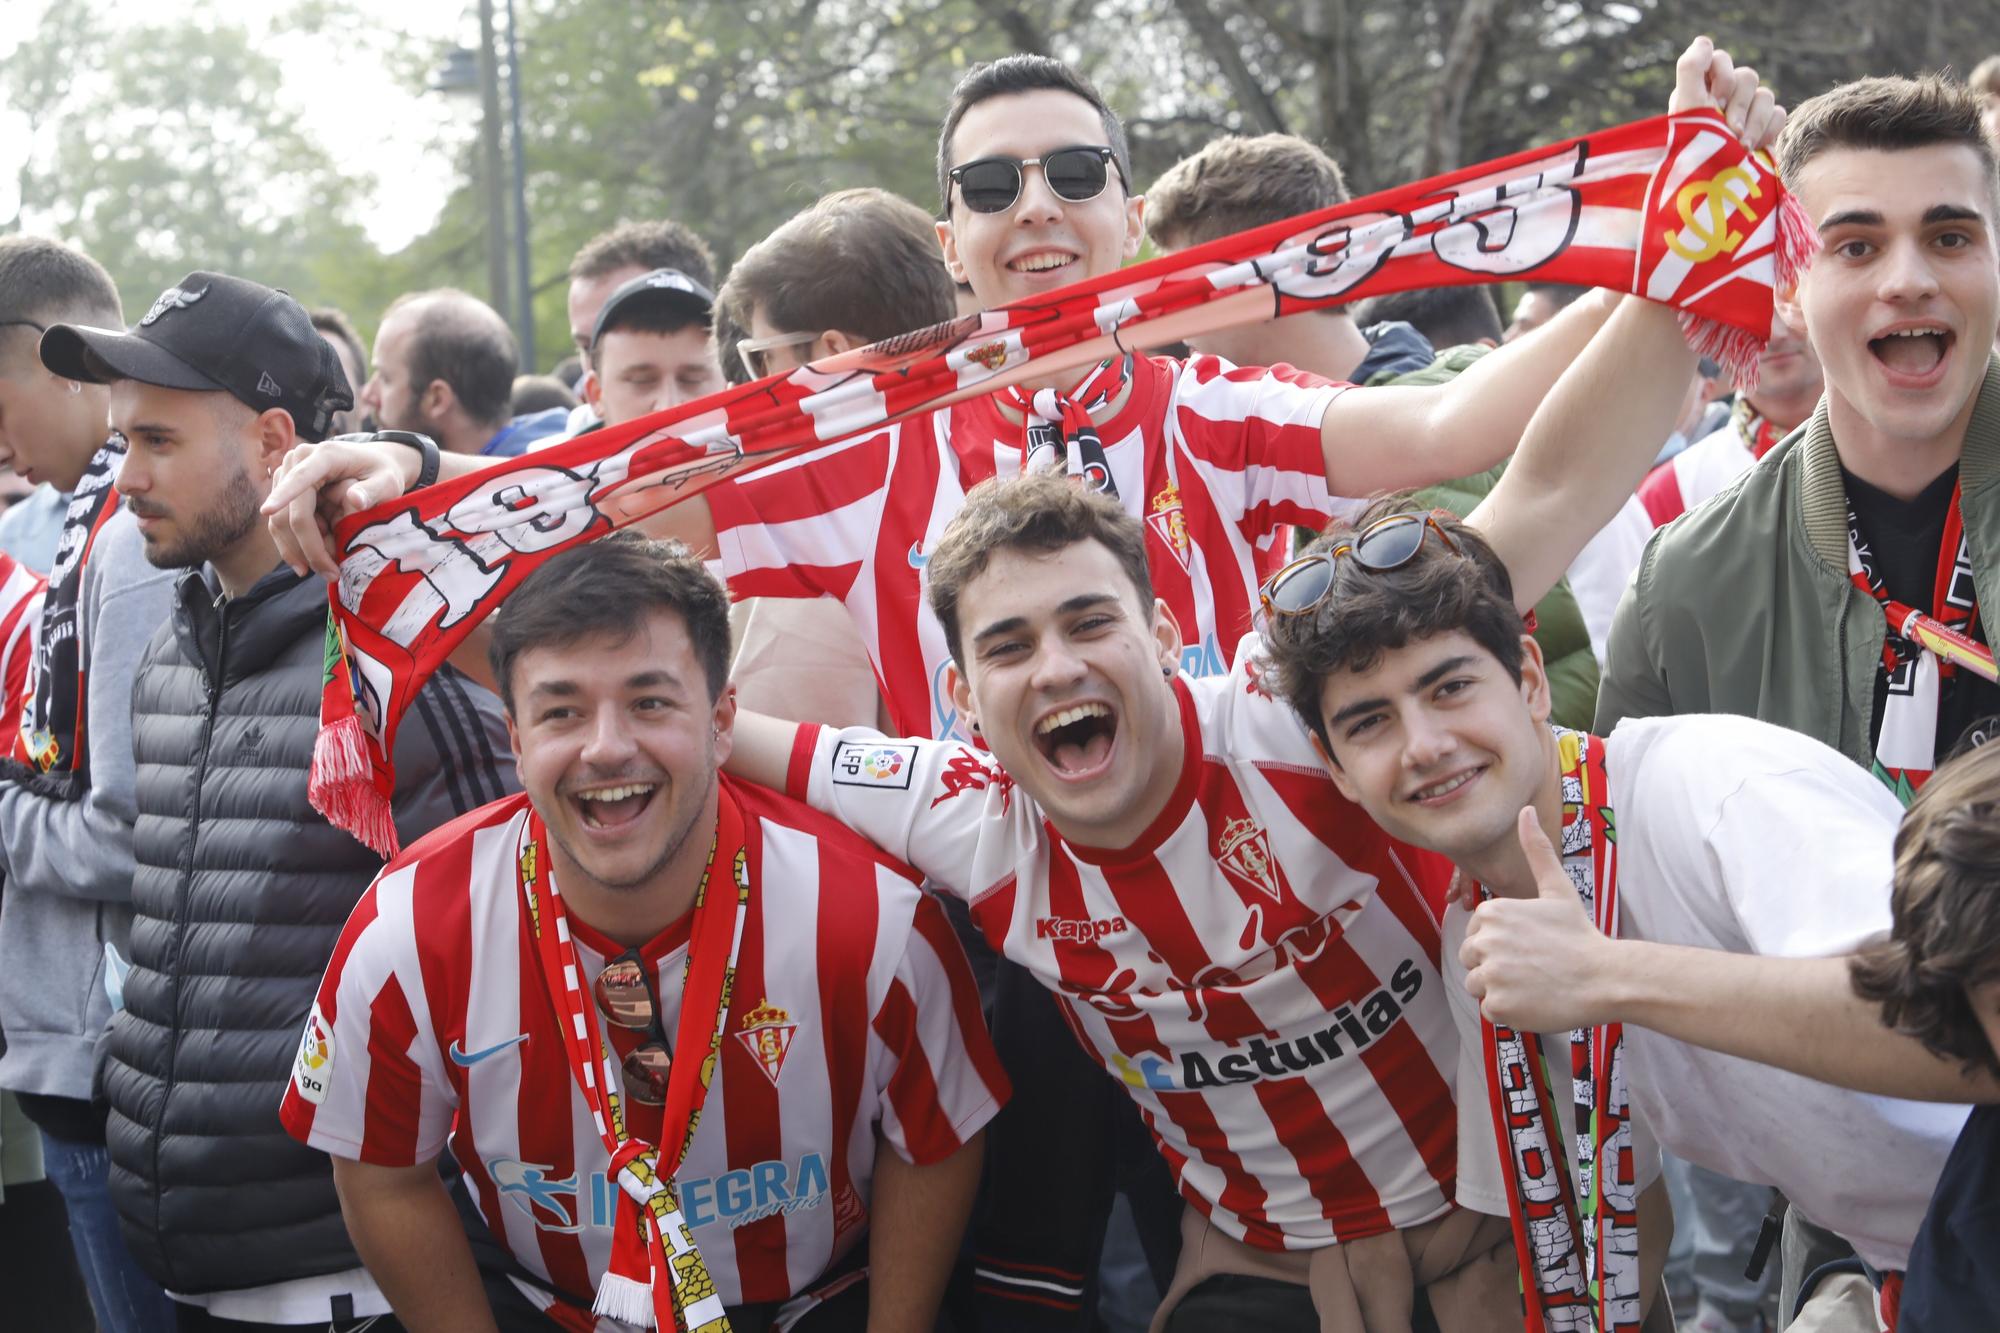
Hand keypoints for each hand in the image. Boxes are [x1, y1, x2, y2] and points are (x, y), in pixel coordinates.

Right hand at [262, 437, 418, 577]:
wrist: (373, 463)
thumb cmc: (383, 473)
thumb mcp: (388, 482)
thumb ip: (374, 491)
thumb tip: (354, 500)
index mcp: (324, 455)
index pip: (300, 479)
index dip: (283, 496)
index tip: (267, 510)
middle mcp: (298, 460)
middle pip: (289, 509)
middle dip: (306, 546)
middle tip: (330, 574)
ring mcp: (288, 474)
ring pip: (280, 519)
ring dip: (298, 550)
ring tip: (325, 571)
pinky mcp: (285, 489)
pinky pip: (281, 521)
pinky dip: (294, 543)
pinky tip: (310, 562)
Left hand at [1459, 807, 1618, 1032]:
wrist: (1604, 978)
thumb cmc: (1579, 934)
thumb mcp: (1557, 889)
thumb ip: (1536, 850)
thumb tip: (1525, 809)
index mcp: (1491, 913)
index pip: (1475, 936)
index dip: (1501, 945)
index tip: (1531, 946)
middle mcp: (1484, 941)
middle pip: (1472, 961)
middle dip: (1497, 967)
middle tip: (1534, 967)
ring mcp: (1491, 975)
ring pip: (1478, 986)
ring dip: (1502, 990)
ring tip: (1535, 983)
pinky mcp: (1498, 1005)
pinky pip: (1491, 1010)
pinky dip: (1511, 1011)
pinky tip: (1536, 1000)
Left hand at [1669, 35, 1784, 152]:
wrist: (1715, 195)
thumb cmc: (1694, 153)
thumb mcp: (1686, 109)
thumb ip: (1691, 69)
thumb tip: (1704, 41)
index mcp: (1699, 92)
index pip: (1719, 59)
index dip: (1722, 76)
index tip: (1715, 101)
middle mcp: (1722, 100)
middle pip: (1746, 77)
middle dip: (1738, 106)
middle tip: (1729, 132)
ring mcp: (1745, 114)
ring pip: (1765, 94)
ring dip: (1753, 122)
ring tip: (1740, 147)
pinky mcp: (1763, 130)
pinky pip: (1778, 113)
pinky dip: (1767, 131)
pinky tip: (1753, 149)